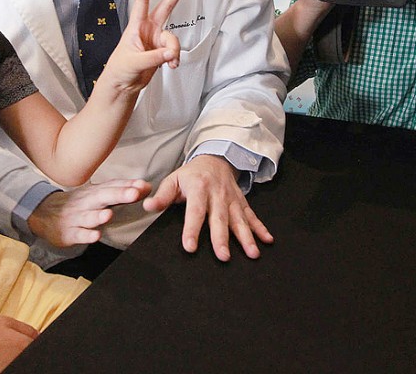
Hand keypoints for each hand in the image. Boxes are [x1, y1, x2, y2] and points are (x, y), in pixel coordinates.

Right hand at [28, 179, 152, 246]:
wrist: (44, 212)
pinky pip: (78, 234)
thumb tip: (146, 187)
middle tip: (134, 194)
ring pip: (89, 216)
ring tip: (109, 214)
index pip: (113, 186)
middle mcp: (86, 202)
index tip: (144, 186)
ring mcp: (76, 217)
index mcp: (95, 192)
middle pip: (103, 197)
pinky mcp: (68, 232)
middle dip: (119, 195)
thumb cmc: (79, 203)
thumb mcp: (97, 194)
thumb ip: (121, 191)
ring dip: (99, 215)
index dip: (128, 185)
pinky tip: (95, 235)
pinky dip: (86, 235)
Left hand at [100, 0, 189, 92]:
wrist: (123, 86)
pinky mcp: (162, 52)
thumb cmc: (120, 70)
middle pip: (165, 8)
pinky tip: (171, 65)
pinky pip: (174, 51)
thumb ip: (154, 57)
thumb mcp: (134, 62)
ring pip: (172, 39)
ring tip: (170, 62)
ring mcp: (156, 40)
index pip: (142, 2)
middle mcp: (148, 30)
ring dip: (174, 50)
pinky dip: (175, 58)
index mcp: (136, 27)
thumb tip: (171, 52)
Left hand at [143, 155, 272, 261]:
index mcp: (199, 188)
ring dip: (246, 237)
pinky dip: (261, 228)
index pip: (195, 211)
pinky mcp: (242, 202)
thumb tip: (148, 206)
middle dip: (222, 238)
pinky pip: (252, 216)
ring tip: (252, 254)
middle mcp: (218, 194)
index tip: (190, 246)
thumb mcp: (174, 179)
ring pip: (239, 219)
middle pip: (220, 218)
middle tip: (223, 257)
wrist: (215, 158)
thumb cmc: (191, 174)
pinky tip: (267, 240)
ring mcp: (232, 199)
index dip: (192, 229)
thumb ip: (162, 195)